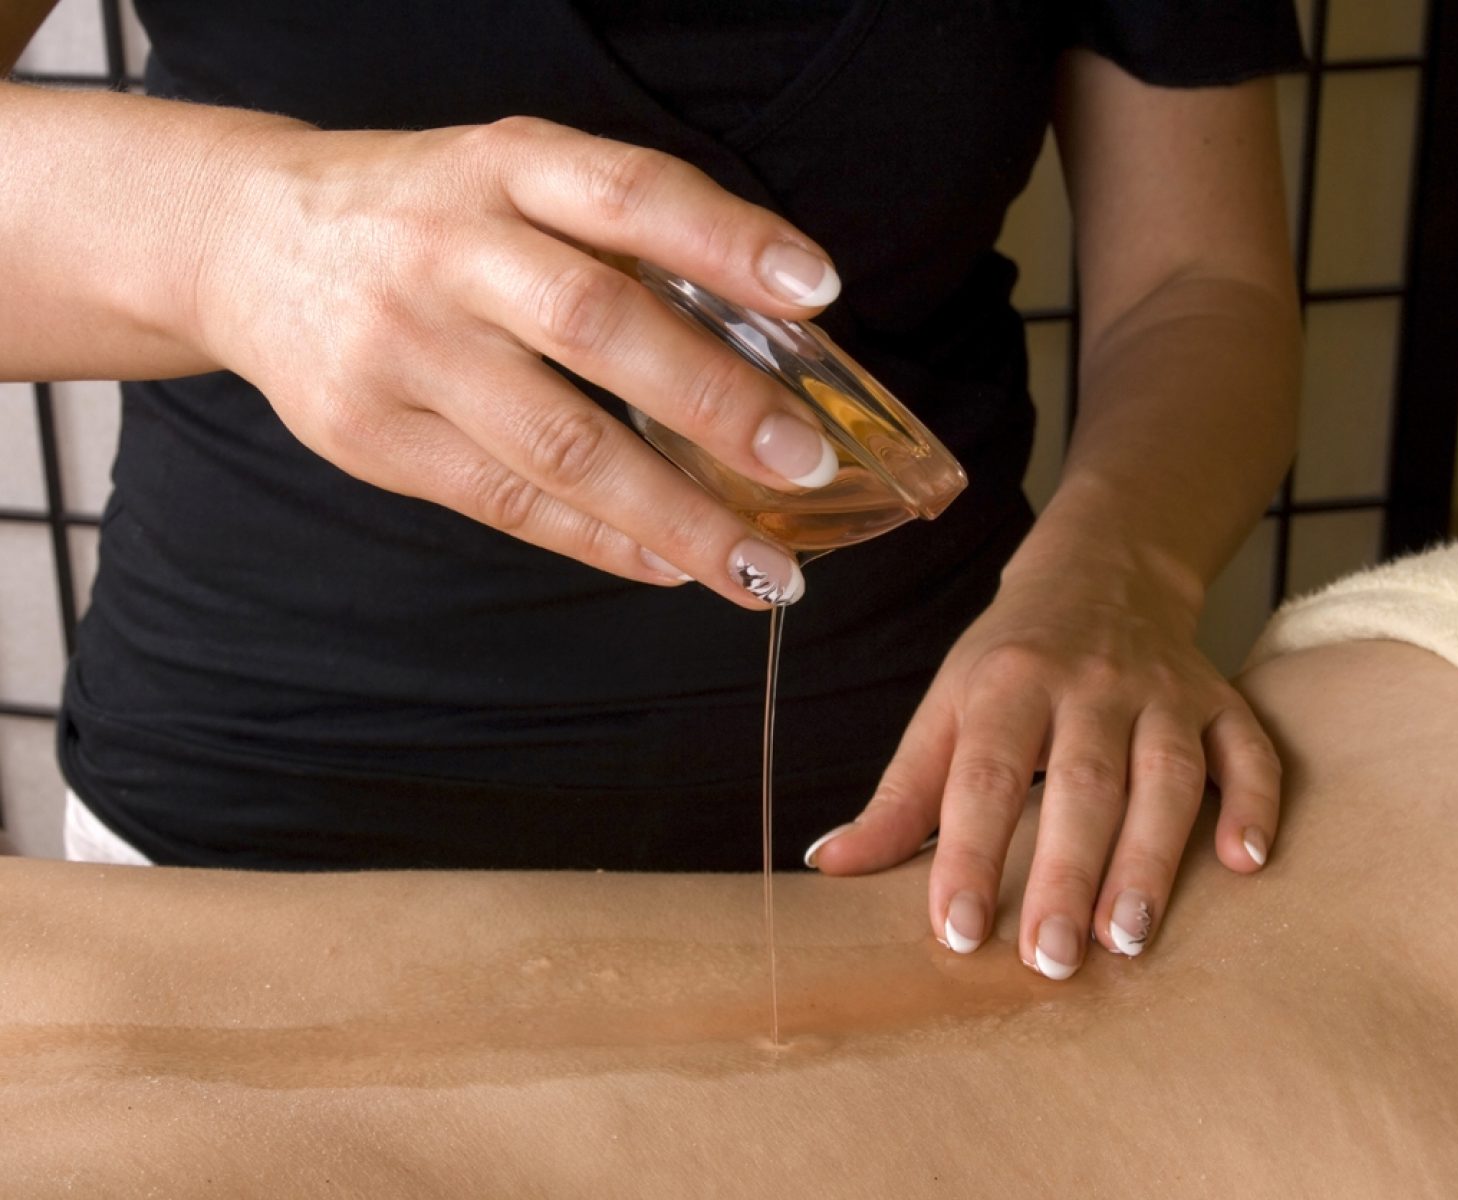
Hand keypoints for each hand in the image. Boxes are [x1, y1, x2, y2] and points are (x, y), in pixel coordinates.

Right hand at [191, 116, 841, 607]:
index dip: (727, 241)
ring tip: (763, 567)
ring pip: (557, 442)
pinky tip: (670, 565)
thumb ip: (615, 241)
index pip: (629, 194)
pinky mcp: (371, 435)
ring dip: (675, 515)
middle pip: (596, 326)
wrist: (250, 243)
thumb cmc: (422, 218)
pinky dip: (601, 541)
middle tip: (805, 461)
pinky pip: (506, 501)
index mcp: (502, 167)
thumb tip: (769, 341)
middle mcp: (448, 249)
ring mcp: (402, 346)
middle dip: (714, 403)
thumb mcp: (508, 183)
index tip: (819, 292)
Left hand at [805, 549, 1279, 978]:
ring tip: (1129, 938)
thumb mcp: (946, 708)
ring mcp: (1163, 690)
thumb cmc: (1010, 661)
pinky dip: (1254, 802)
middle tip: (1051, 960)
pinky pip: (1248, 748)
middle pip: (1083, 783)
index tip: (959, 930)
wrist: (1101, 573)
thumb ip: (901, 794)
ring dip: (1152, 857)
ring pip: (1167, 774)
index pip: (985, 776)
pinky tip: (1248, 863)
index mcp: (1008, 683)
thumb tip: (832, 865)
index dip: (970, 854)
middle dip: (1067, 873)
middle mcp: (1090, 684)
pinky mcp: (1220, 698)